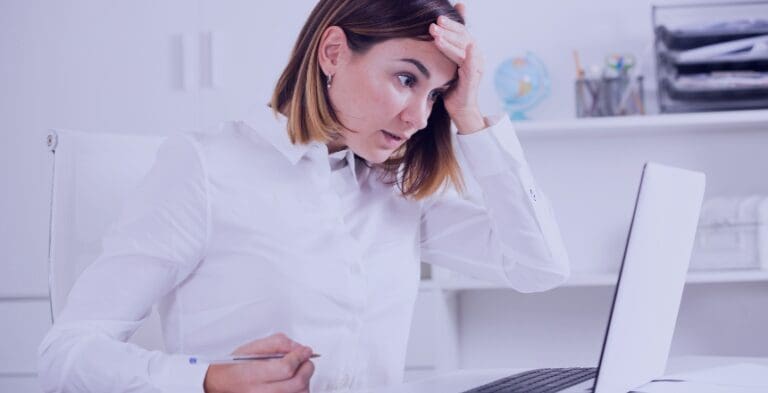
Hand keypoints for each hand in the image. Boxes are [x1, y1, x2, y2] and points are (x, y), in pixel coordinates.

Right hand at [203, 333, 314, 392]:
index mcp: (252, 375)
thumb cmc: (234, 368)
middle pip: (297, 383)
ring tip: (298, 372)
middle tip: (306, 360)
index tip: (305, 351)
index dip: (299, 357)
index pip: (286, 368)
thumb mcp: (252, 348)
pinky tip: (293, 384)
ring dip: (305, 380)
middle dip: (307, 367)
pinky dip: (300, 390)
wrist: (220, 386)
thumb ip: (277, 343)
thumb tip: (298, 348)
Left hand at [429, 3, 485, 133]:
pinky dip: (471, 56)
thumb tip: (433, 33)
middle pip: (464, 37)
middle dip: (448, 30)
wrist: (459, 109)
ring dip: (451, 41)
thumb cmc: (450, 86)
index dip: (451, 24)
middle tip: (434, 24)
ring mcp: (477, 67)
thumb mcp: (445, 64)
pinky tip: (468, 48)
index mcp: (469, 51)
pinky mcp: (474, 79)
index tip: (437, 19)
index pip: (461, 32)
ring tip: (436, 35)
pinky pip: (473, 65)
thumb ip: (443, 49)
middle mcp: (477, 57)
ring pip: (465, 49)